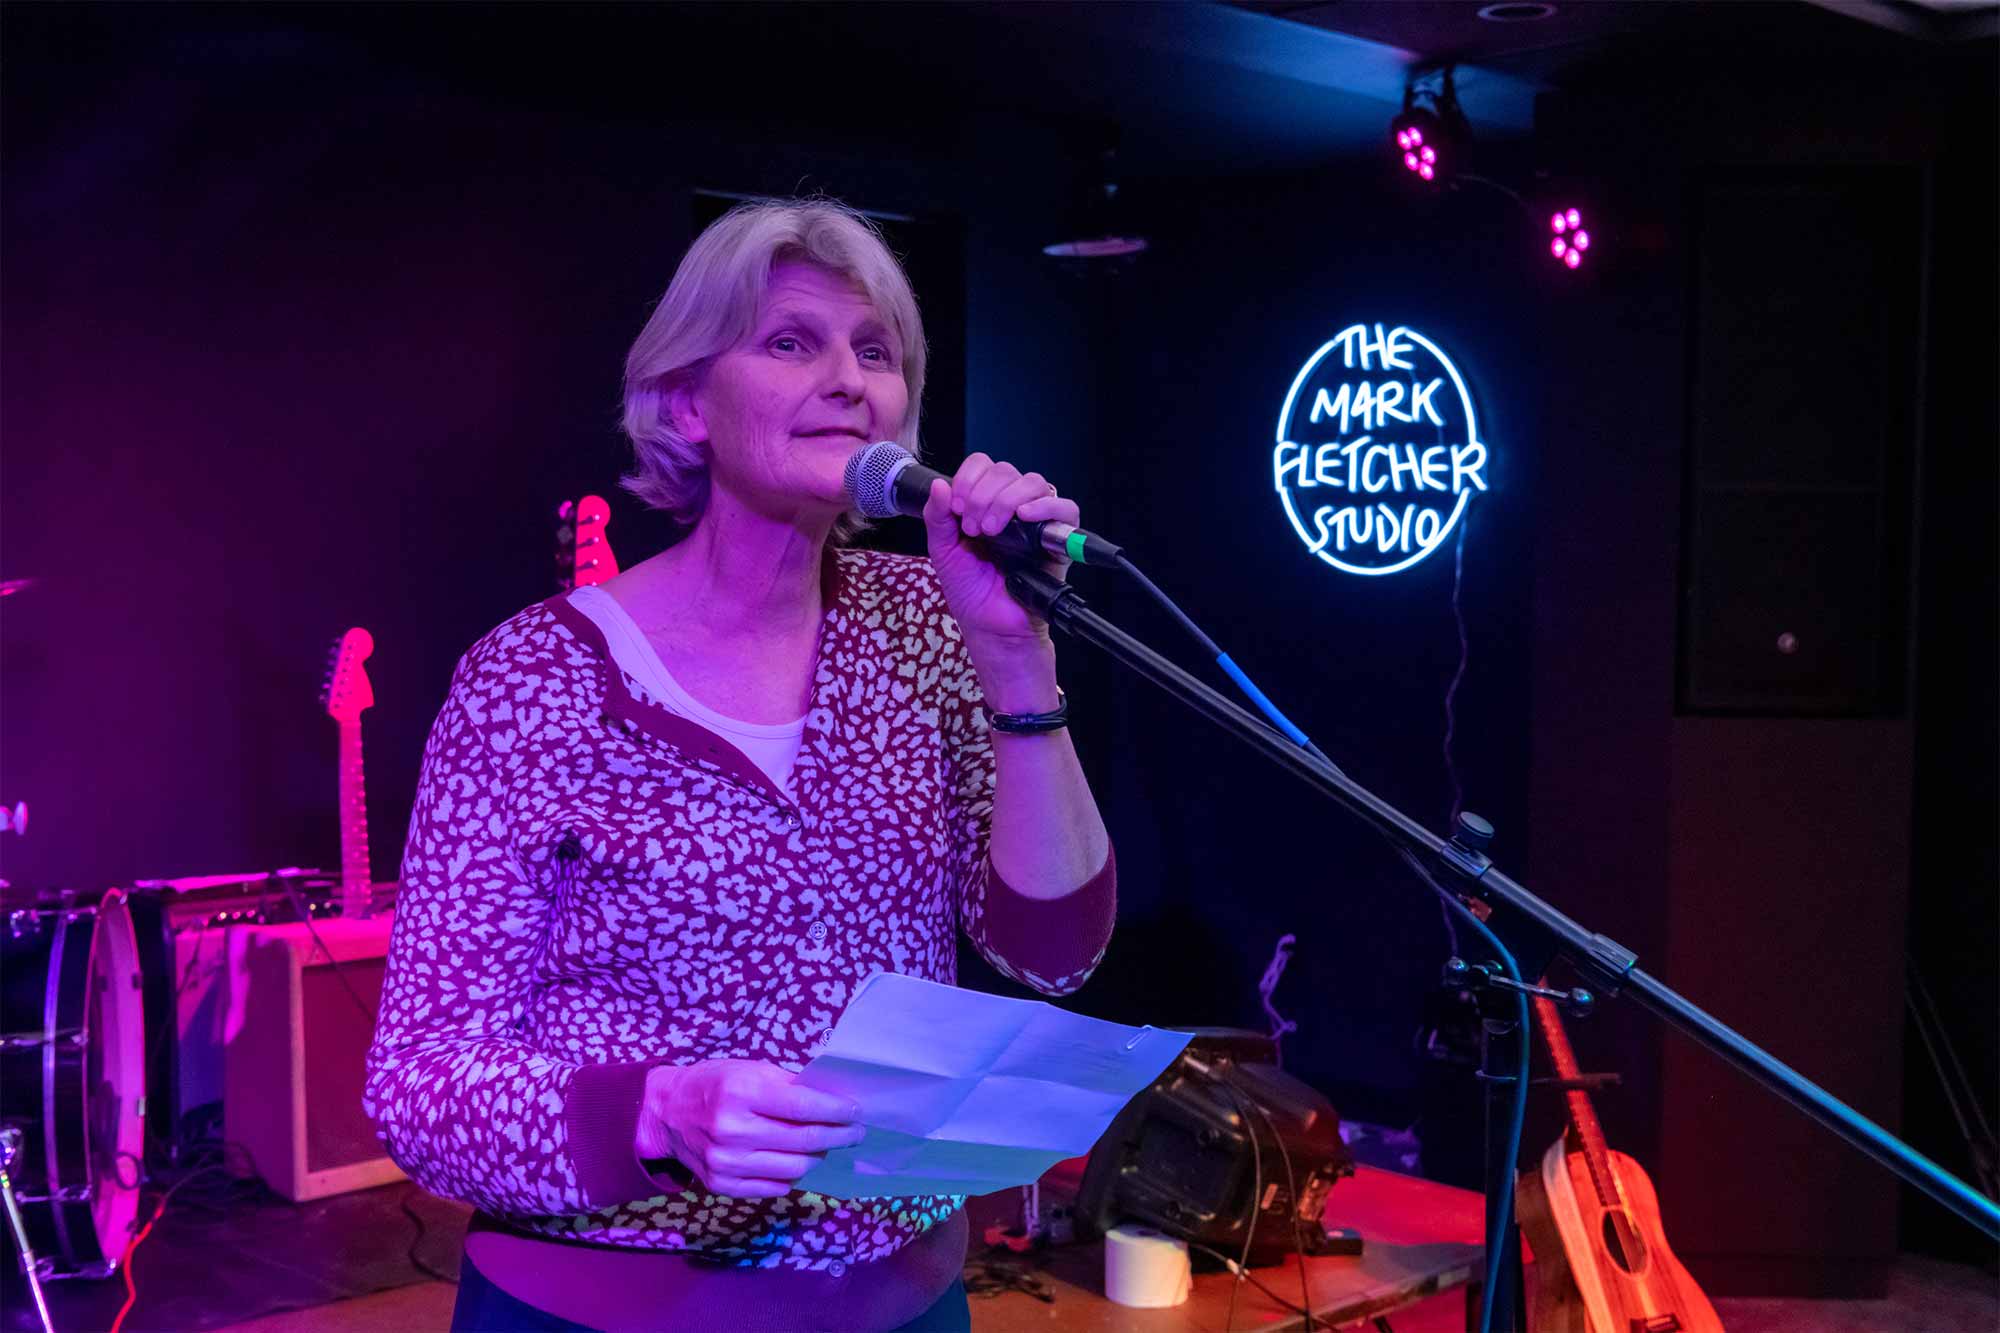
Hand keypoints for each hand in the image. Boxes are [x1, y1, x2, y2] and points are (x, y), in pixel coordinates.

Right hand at [635, 1059, 863, 1198]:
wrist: (667, 1112)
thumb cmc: (715, 1083)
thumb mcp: (749, 1069)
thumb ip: (789, 1085)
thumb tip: (833, 1100)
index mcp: (741, 1093)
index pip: (804, 1107)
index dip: (837, 1111)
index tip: (856, 1112)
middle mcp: (733, 1130)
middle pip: (804, 1141)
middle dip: (838, 1136)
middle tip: (854, 1132)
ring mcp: (726, 1162)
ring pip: (794, 1168)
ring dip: (817, 1156)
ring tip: (825, 1145)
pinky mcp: (722, 1185)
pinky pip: (774, 1186)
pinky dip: (792, 1174)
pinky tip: (796, 1160)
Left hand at [921, 453, 1079, 706]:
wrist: (991, 628)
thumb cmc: (971, 593)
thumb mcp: (943, 551)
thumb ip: (938, 517)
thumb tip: (941, 485)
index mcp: (985, 504)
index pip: (984, 466)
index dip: (968, 478)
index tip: (956, 506)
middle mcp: (1012, 508)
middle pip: (1007, 471)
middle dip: (983, 494)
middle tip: (972, 527)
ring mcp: (1036, 522)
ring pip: (1034, 483)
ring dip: (1007, 499)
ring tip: (992, 530)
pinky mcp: (1059, 540)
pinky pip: (1065, 509)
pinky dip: (1045, 507)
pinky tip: (1024, 518)